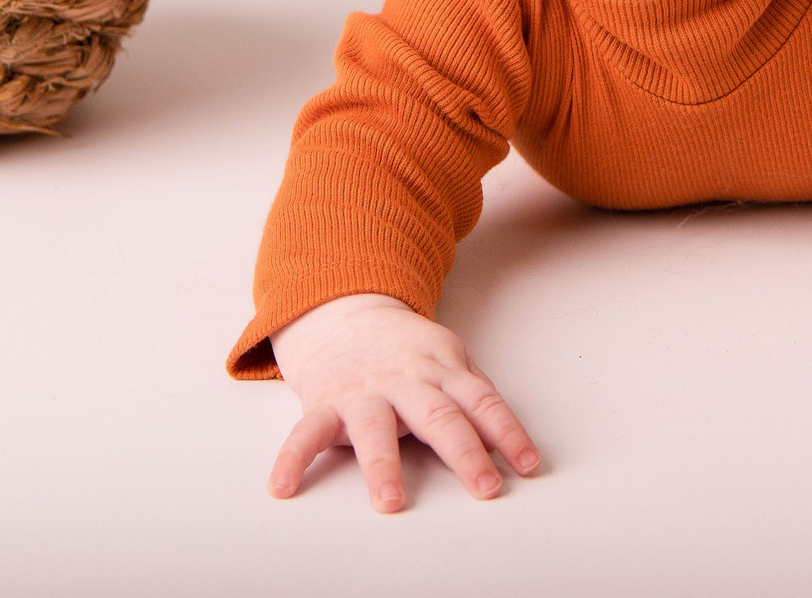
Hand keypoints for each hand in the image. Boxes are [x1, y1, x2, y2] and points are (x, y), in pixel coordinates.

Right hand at [267, 293, 539, 510]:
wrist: (343, 311)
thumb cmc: (404, 348)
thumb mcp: (447, 357)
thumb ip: (472, 393)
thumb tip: (505, 438)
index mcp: (441, 370)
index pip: (481, 401)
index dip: (507, 431)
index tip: (528, 464)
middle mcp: (405, 382)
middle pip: (439, 417)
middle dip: (464, 453)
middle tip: (484, 486)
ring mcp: (363, 393)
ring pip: (374, 430)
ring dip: (382, 466)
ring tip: (390, 500)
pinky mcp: (324, 403)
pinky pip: (305, 433)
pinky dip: (292, 460)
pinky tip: (283, 486)